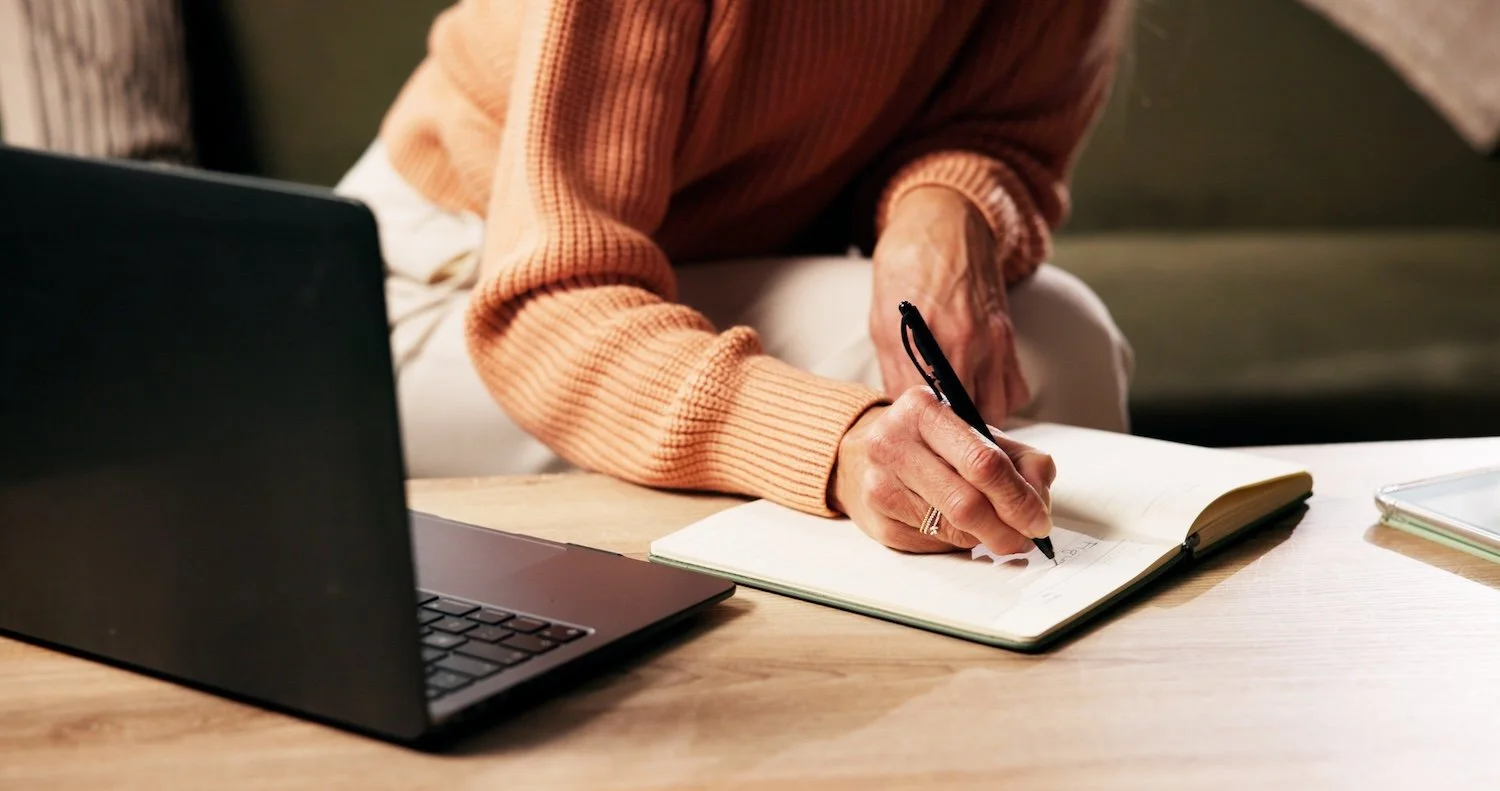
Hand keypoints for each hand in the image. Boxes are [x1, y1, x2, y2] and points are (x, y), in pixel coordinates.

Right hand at [830, 387, 1055, 553]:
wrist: (859, 456)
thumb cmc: (926, 443)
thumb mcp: (974, 434)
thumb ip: (1018, 458)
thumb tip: (1039, 495)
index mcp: (924, 409)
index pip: (983, 462)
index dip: (1019, 498)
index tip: (1039, 519)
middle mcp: (893, 442)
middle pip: (967, 503)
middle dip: (1007, 528)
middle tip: (1026, 538)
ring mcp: (880, 484)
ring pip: (952, 528)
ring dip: (986, 538)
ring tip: (998, 532)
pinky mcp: (877, 520)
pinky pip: (934, 543)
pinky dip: (958, 542)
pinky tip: (959, 528)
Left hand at [870, 185, 1029, 425]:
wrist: (946, 221)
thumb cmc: (905, 268)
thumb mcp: (883, 322)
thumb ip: (896, 373)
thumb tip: (902, 415)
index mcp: (935, 340)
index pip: (939, 413)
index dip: (929, 435)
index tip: (919, 443)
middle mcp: (973, 344)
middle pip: (975, 419)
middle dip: (956, 434)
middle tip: (936, 439)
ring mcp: (997, 340)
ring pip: (1000, 409)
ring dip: (980, 421)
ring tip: (956, 421)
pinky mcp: (1010, 336)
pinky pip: (1015, 387)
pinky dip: (1000, 400)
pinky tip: (977, 395)